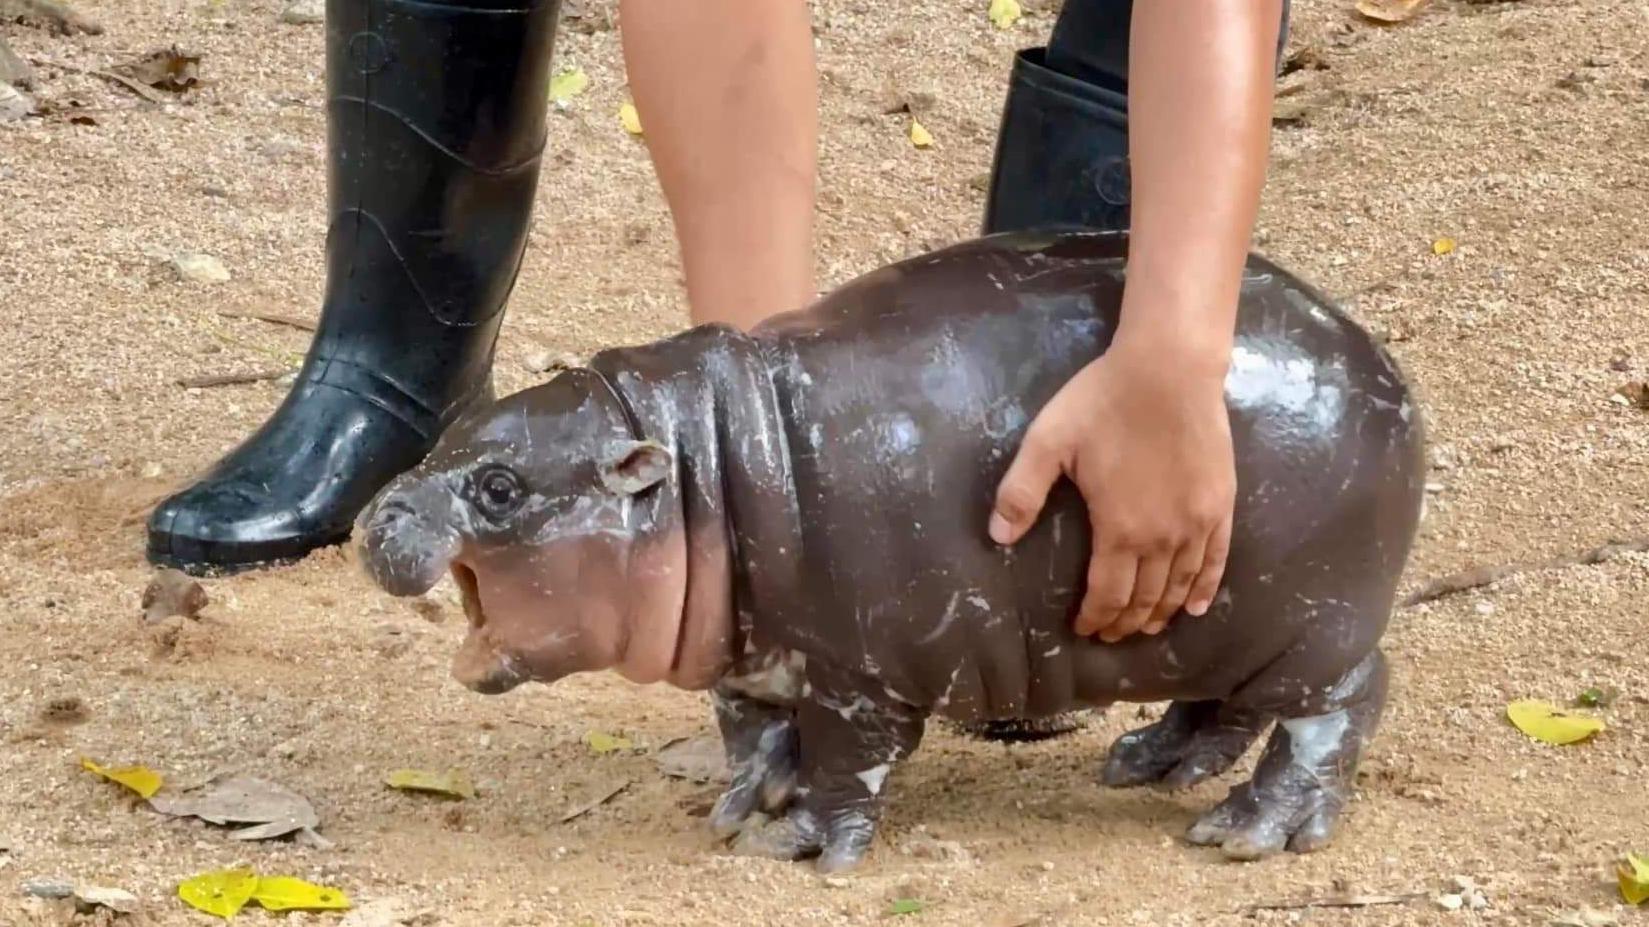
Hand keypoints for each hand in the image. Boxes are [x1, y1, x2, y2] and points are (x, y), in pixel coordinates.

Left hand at [988, 331, 1235, 641]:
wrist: (1171, 368)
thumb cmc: (1105, 401)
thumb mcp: (1048, 442)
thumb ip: (1021, 492)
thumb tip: (996, 538)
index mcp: (1120, 530)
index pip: (1108, 594)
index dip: (1095, 617)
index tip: (1085, 630)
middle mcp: (1163, 538)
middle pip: (1145, 597)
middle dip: (1125, 621)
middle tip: (1111, 635)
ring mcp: (1197, 523)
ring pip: (1180, 586)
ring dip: (1161, 612)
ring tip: (1146, 628)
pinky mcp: (1221, 504)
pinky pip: (1216, 560)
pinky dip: (1205, 589)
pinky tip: (1197, 607)